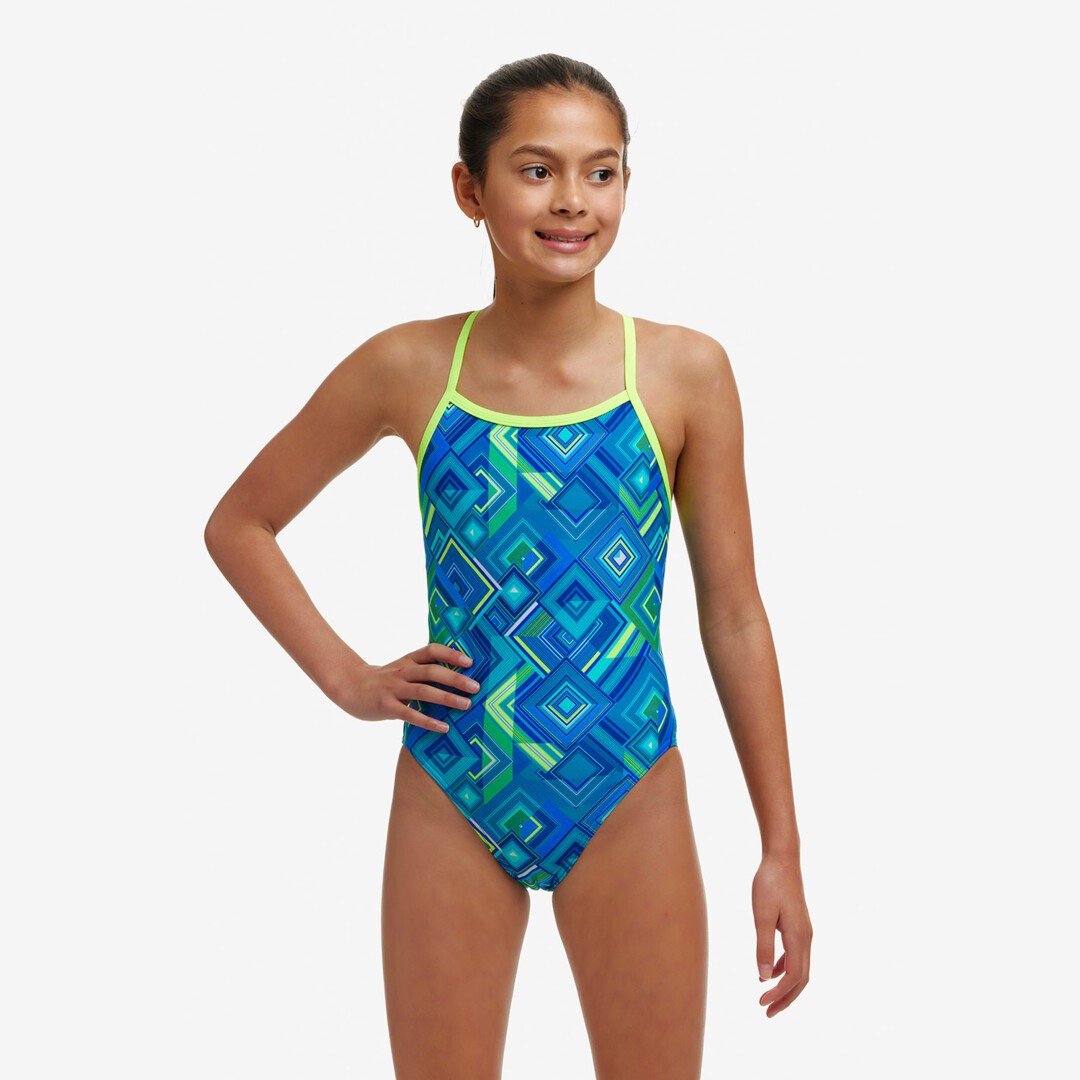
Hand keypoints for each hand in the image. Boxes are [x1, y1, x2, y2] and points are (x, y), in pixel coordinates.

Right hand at [329, 643, 478, 733]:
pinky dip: (428, 721)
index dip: (450, 654)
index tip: (470, 661)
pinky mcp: (386, 706)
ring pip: (423, 691)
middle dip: (455, 678)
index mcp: (408, 661)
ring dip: (447, 698)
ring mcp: (393, 689)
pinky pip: (410, 715)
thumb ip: (424, 672)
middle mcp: (402, 672)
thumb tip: (457, 678)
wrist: (349, 687)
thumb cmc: (384, 681)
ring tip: (466, 705)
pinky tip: (444, 727)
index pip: (431, 651)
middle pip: (431, 671)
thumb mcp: (402, 670)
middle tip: (476, 687)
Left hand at [752, 852, 811, 1016]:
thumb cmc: (770, 883)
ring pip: (799, 968)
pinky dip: (784, 969)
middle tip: (767, 1013)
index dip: (779, 994)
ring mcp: (804, 932)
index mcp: (799, 937)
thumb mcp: (761, 914)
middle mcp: (806, 937)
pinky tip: (769, 972)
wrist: (782, 859)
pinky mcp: (798, 926)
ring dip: (785, 986)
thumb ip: (763, 945)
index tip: (761, 1003)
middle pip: (801, 979)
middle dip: (785, 998)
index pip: (794, 976)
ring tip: (767, 999)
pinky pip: (794, 955)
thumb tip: (763, 978)